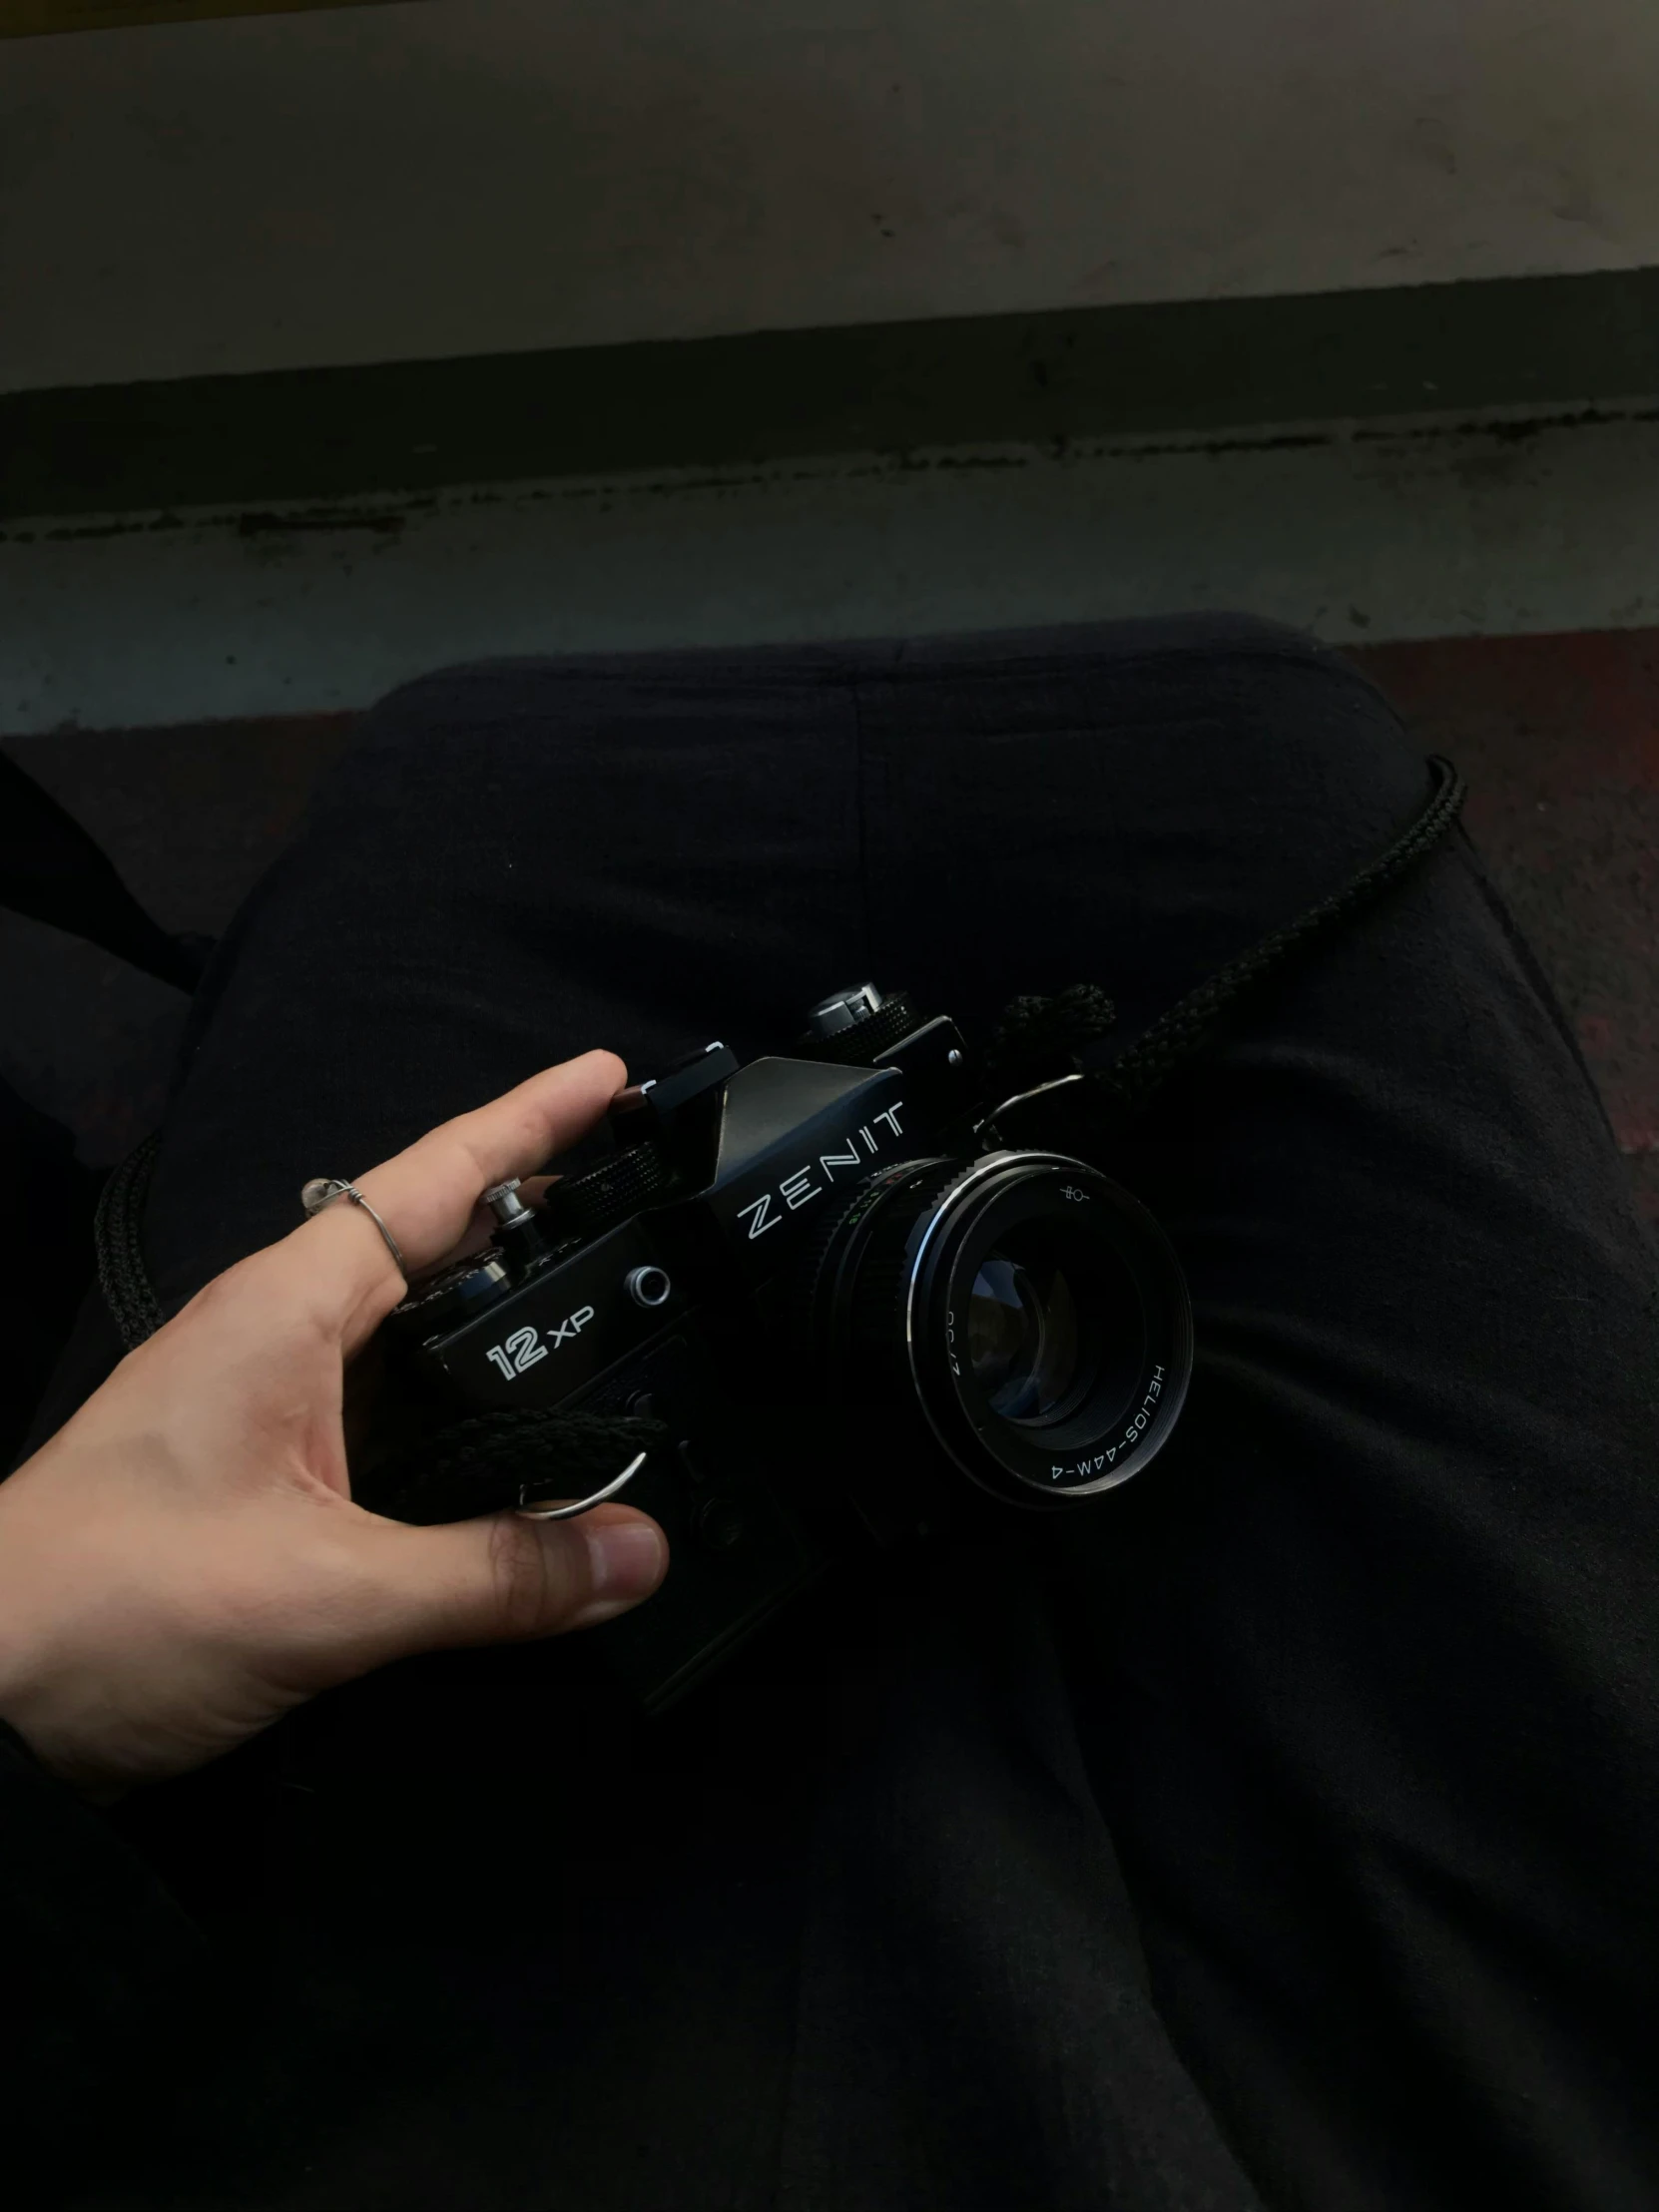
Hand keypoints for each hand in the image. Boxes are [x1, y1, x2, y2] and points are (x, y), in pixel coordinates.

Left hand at [0, 1054, 667, 1799]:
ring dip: (495, 1304)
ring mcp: (259, 1401)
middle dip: (530, 1202)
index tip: (612, 1073)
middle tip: (634, 1184)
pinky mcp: (256, 1471)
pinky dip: (459, 1394)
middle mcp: (273, 1336)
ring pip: (404, 1324)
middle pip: (426, 1236)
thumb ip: (492, 1576)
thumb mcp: (324, 1595)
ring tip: (600, 1291)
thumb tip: (640, 1553)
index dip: (528, 1122)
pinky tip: (504, 1432)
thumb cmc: (105, 1610)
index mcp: (283, 1311)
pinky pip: (384, 1402)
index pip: (432, 1180)